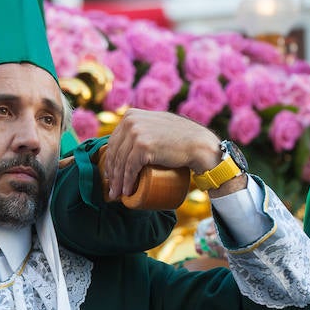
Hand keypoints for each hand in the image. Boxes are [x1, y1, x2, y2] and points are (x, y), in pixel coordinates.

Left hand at [104, 109, 222, 199]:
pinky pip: (129, 168)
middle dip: (112, 173)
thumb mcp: (157, 123)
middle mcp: (130, 121)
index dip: (110, 160)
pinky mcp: (143, 146)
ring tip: (118, 194)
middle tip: (112, 189)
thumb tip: (129, 134)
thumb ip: (144, 124)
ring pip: (120, 162)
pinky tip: (126, 191)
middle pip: (114, 153)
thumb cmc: (180, 137)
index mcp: (130, 115)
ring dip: (117, 181)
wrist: (199, 144)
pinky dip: (126, 182)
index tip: (111, 174)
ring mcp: (136, 132)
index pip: (114, 141)